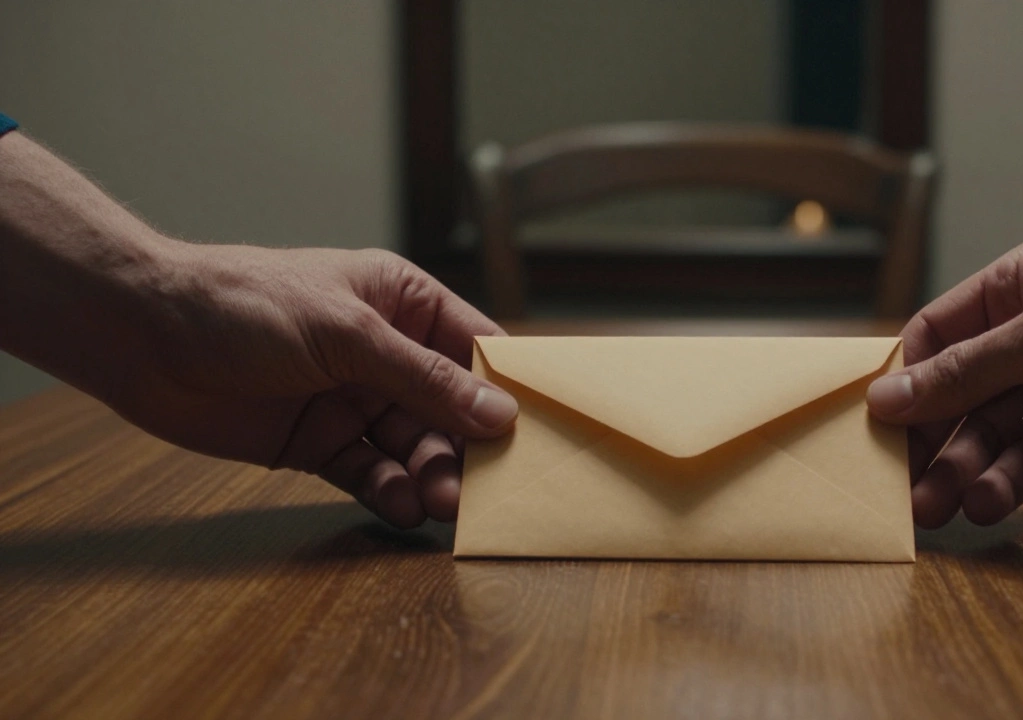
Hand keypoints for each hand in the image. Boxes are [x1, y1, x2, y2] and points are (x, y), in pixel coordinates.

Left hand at [109, 243, 516, 527]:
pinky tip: (397, 506)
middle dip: (466, 447)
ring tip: (437, 504)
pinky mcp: (321, 442)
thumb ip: (423, 379)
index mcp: (402, 303)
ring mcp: (354, 399)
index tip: (538, 434)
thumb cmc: (246, 305)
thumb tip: (499, 414)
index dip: (506, 389)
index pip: (474, 347)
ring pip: (414, 446)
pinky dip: (387, 490)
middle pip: (450, 408)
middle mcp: (386, 352)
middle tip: (478, 489)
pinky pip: (371, 471)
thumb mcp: (347, 334)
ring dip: (430, 475)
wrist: (144, 336)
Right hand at [867, 234, 1022, 527]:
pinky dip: (1010, 482)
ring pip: (994, 434)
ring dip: (965, 470)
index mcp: (1014, 290)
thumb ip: (967, 372)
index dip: (906, 383)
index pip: (936, 338)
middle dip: (932, 442)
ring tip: (940, 509)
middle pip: (960, 395)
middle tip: (903, 490)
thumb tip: (886, 399)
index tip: (875, 429)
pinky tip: (989, 503)